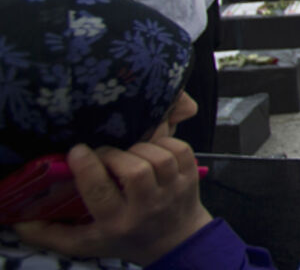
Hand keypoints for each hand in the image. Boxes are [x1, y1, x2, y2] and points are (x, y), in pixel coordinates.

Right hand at [14, 140, 212, 265]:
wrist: (174, 242)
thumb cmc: (123, 238)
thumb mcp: (85, 243)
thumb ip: (51, 234)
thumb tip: (22, 222)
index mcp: (117, 223)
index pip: (101, 191)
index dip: (88, 166)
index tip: (77, 150)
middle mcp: (147, 207)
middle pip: (134, 171)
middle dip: (115, 155)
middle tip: (103, 154)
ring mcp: (173, 191)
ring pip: (158, 158)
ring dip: (140, 148)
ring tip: (128, 154)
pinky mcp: (191, 178)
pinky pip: (180, 149)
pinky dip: (165, 142)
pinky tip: (152, 149)